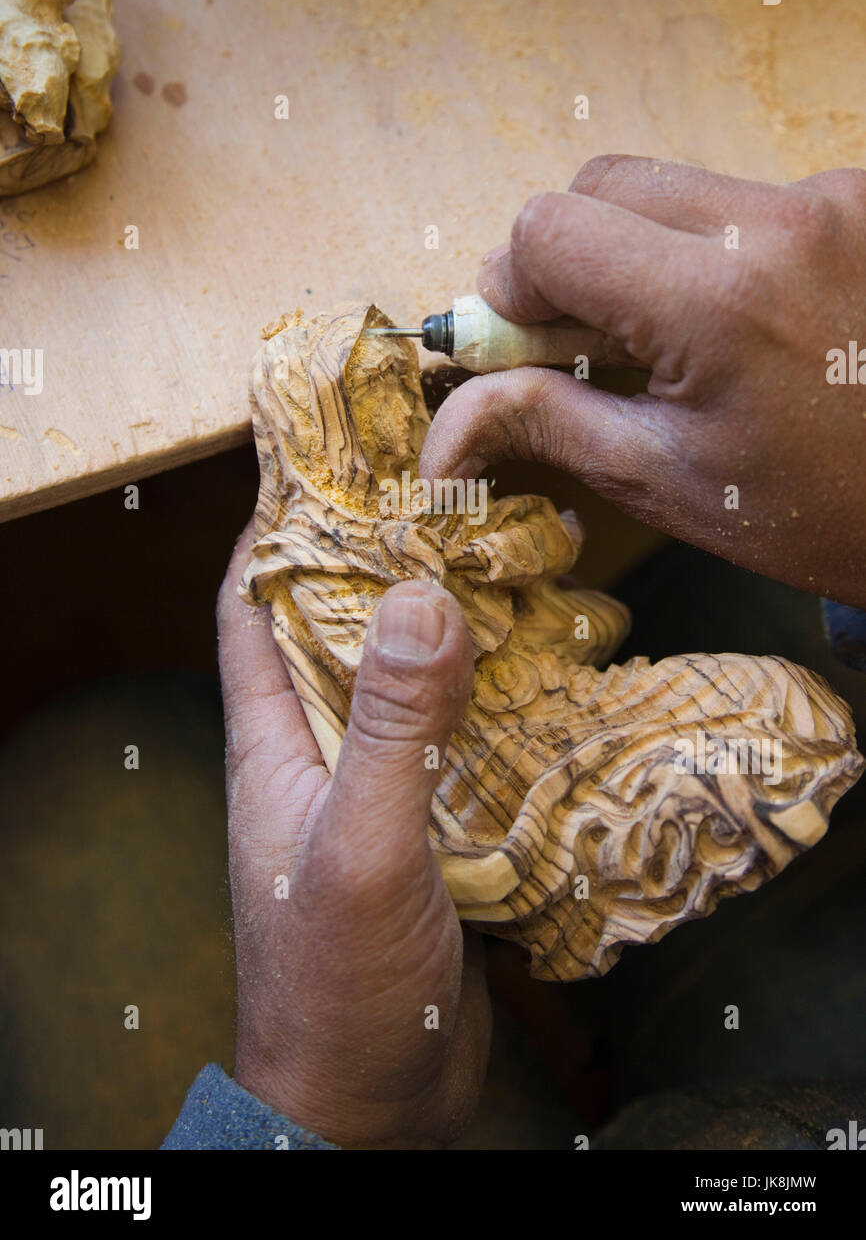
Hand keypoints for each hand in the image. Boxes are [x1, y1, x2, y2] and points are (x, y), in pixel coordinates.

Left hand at [218, 523, 489, 1148]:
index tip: (325, 457)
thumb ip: (392, 727)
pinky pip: (453, 742)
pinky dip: (489, 701)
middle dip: (379, 560)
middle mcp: (315, 754)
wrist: (367, 1108)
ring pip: (404, 683)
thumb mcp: (364, 845)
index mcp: (273, 742)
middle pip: (338, 630)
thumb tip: (422, 595)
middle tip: (444, 497)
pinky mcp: (427, 830)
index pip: (254, 607)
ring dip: (445, 629)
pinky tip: (540, 674)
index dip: (278, 528)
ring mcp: (372, 792)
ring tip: (506, 566)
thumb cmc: (339, 985)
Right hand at [420, 157, 865, 608]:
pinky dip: (709, 249)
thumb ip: (543, 423)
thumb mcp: (667, 480)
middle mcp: (779, 221)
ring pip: (673, 186)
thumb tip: (443, 426)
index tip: (522, 337)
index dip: (514, 282)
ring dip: (641, 251)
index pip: (551, 227)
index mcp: (717, 299)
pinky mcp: (862, 199)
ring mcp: (834, 198)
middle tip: (584, 339)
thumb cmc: (818, 512)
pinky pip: (741, 198)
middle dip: (570, 256)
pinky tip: (737, 323)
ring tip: (672, 341)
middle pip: (604, 184)